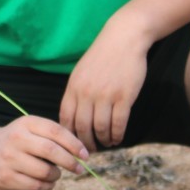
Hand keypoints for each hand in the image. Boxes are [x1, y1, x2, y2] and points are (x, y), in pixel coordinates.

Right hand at [0, 116, 87, 189]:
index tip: (85, 155)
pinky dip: (47, 186)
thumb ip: (53, 135)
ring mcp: (9, 159)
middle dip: (70, 162)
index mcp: (26, 123)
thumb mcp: (31, 128)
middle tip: (78, 169)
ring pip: (45, 172)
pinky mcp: (5, 178)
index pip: (56, 131)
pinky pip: (35, 186)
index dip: (74, 144)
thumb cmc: (17, 139)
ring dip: (56, 176)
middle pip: (51, 151)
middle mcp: (16, 139)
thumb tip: (81, 152)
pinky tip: (46, 182)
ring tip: (55, 174)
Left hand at [60, 16, 152, 152]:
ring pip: (101, 128)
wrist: (124, 38)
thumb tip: (73, 117)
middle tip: (91, 150)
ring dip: (104, 140)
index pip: (65, 119)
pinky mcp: (123, 97)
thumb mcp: (81, 72)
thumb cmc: (103, 55)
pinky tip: (118, 138)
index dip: (68, 136)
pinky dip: (117, 135)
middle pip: (82, 128)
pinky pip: (118, 124)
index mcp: (73, 87)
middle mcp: (86, 93)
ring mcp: (105, 95)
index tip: (72, 144)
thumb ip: (76, 92)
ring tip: (107, 144)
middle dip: (86, 143)